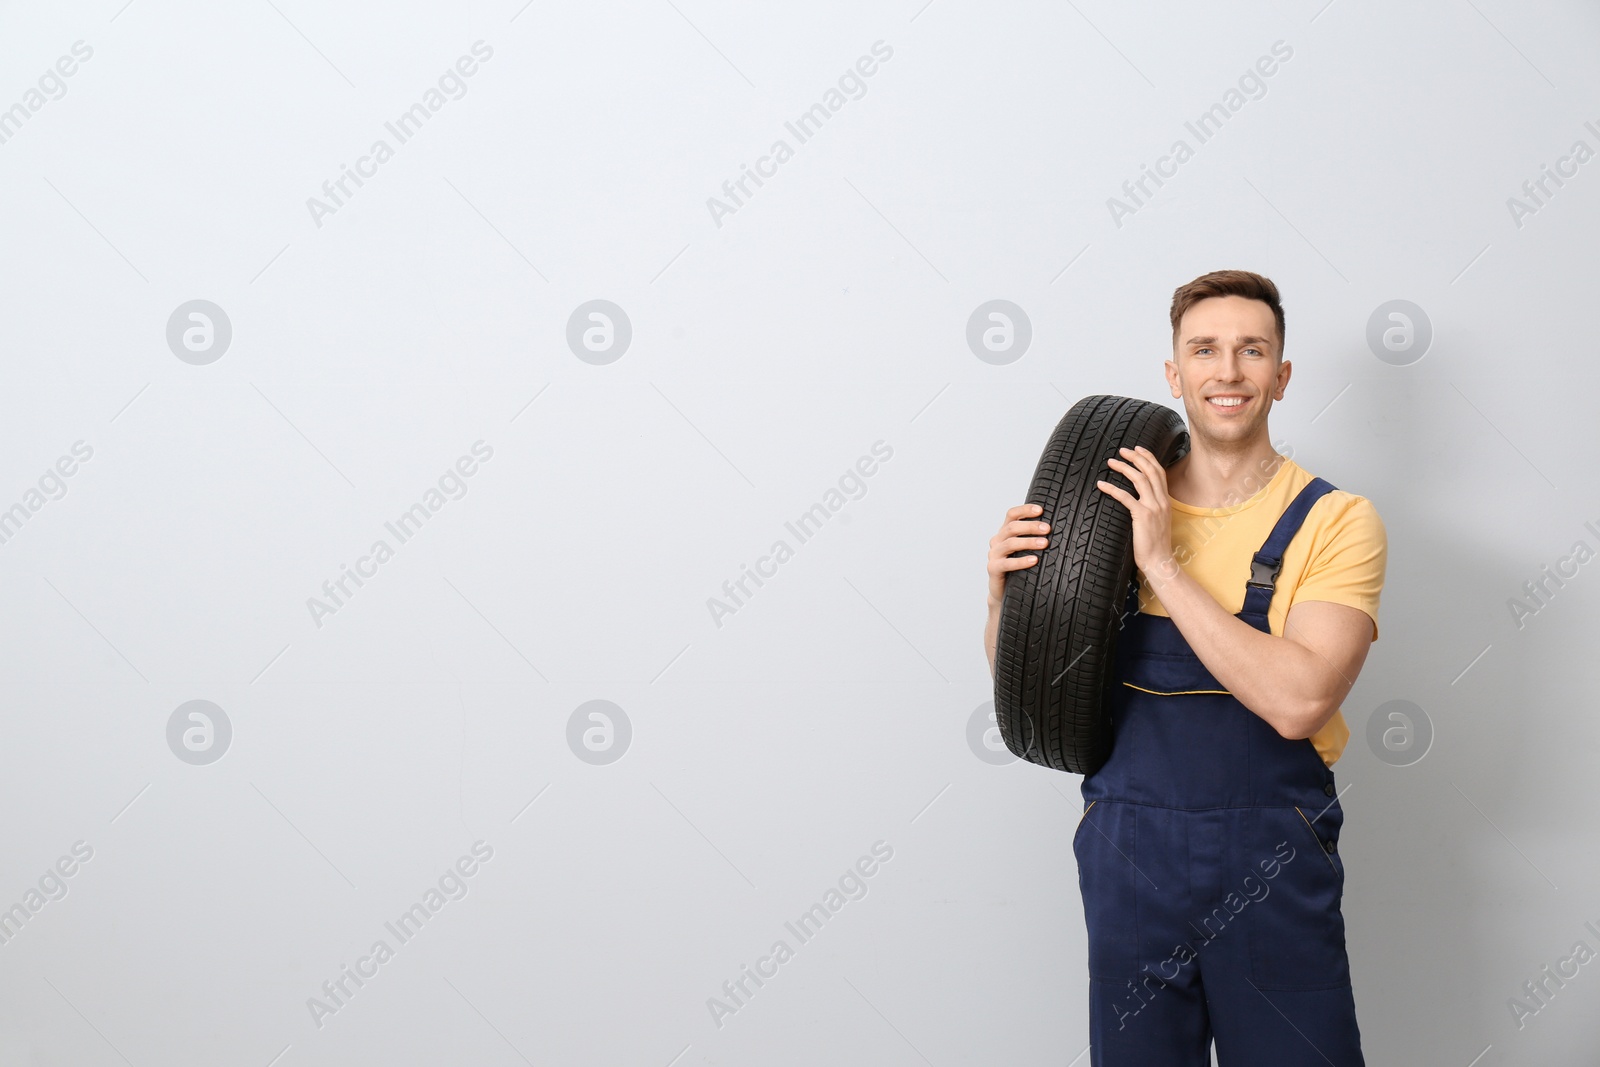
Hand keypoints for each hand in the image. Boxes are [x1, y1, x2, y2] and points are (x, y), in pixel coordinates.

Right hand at [987, 503, 1049, 607]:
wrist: (1003, 590)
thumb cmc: (1017, 567)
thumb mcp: (1024, 549)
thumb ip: (1033, 538)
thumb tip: (1056, 528)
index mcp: (1004, 532)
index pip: (1012, 514)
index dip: (1025, 510)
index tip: (1041, 510)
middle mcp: (997, 541)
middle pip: (1012, 527)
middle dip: (1031, 526)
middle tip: (1047, 529)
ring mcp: (994, 555)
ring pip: (1010, 543)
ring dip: (1029, 542)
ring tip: (1045, 543)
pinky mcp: (993, 569)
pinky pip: (1007, 563)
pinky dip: (1021, 561)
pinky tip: (1034, 560)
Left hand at [1096, 446, 1178, 585]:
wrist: (1159, 560)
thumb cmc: (1155, 543)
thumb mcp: (1159, 520)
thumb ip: (1153, 507)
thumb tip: (1141, 498)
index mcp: (1166, 500)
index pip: (1159, 472)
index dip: (1148, 458)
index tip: (1137, 449)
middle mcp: (1162, 501)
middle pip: (1150, 471)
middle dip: (1136, 457)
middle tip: (1122, 450)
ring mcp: (1153, 508)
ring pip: (1140, 479)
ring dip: (1124, 468)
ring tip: (1110, 462)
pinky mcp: (1143, 516)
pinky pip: (1126, 497)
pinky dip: (1112, 489)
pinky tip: (1102, 485)